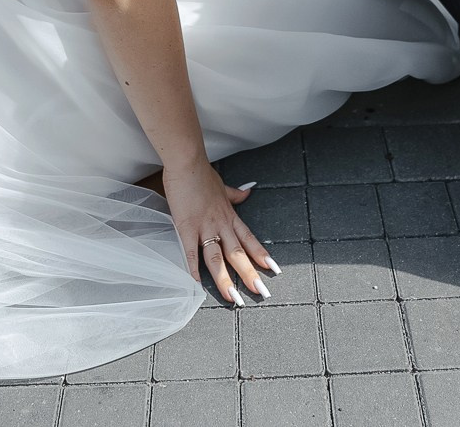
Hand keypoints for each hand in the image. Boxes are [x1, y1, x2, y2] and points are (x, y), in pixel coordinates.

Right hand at [161, 160, 277, 305]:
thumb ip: (235, 193)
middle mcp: (220, 224)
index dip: (261, 254)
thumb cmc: (202, 174)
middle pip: (237, 253)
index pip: (249, 239)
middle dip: (249, 274)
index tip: (273, 269)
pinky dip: (192, 267)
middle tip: (261, 293)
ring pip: (217, 257)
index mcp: (229, 216)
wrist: (187, 163)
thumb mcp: (223, 185)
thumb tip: (249, 191)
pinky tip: (195, 283)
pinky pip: (190, 251)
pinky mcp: (186, 226)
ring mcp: (204, 226)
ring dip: (225, 278)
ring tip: (233, 297)